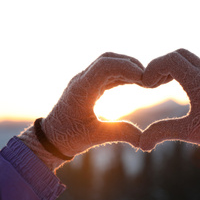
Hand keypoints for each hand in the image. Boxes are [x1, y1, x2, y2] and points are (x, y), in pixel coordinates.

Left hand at [20, 52, 143, 169]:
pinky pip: (107, 73)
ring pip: (108, 63)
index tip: (144, 79)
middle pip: (107, 59)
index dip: (126, 68)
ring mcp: (84, 81)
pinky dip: (122, 74)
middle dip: (129, 64)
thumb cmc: (69, 137)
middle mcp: (81, 80)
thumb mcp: (95, 137)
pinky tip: (135, 82)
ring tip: (145, 80)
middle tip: (148, 78)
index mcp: (81, 90)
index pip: (104, 66)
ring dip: (127, 67)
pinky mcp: (88, 86)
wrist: (51, 138)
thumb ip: (120, 134)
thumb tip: (144, 141)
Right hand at [139, 49, 199, 152]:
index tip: (147, 86)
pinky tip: (188, 92)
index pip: (171, 59)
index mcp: (199, 80)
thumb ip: (161, 132)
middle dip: (163, 65)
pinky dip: (190, 73)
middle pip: (181, 54)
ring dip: (177, 69)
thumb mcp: (187, 131)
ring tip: (167, 86)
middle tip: (154, 83)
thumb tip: (142, 144)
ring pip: (194, 60)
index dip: (154, 68)